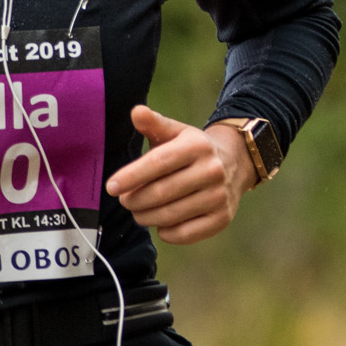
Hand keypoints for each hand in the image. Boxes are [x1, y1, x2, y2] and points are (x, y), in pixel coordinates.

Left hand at [105, 105, 256, 244]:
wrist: (234, 163)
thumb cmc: (191, 148)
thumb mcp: (175, 132)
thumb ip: (153, 123)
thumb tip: (136, 112)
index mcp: (196, 146)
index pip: (158, 162)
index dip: (131, 176)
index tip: (111, 187)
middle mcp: (212, 170)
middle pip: (161, 192)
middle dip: (135, 200)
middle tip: (124, 201)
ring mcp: (219, 196)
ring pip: (171, 215)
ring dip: (146, 217)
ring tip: (138, 211)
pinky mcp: (222, 218)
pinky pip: (185, 233)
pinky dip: (166, 232)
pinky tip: (160, 223)